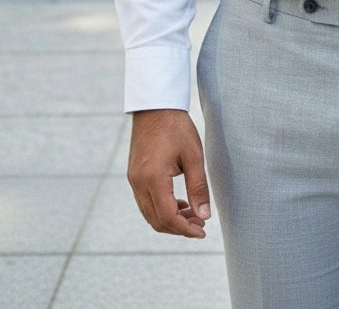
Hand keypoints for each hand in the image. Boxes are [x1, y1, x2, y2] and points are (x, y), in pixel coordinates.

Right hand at [127, 108, 211, 238]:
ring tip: (192, 214)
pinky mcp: (133, 175)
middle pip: (157, 220)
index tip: (202, 232)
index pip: (168, 217)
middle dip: (179, 228)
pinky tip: (178, 202)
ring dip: (170, 220)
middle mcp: (138, 182)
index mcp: (153, 178)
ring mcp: (133, 179)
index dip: (185, 229)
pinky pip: (145, 202)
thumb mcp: (193, 156)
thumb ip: (198, 188)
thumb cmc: (177, 127)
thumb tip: (205, 216)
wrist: (155, 106)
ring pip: (149, 214)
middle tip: (200, 225)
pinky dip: (161, 209)